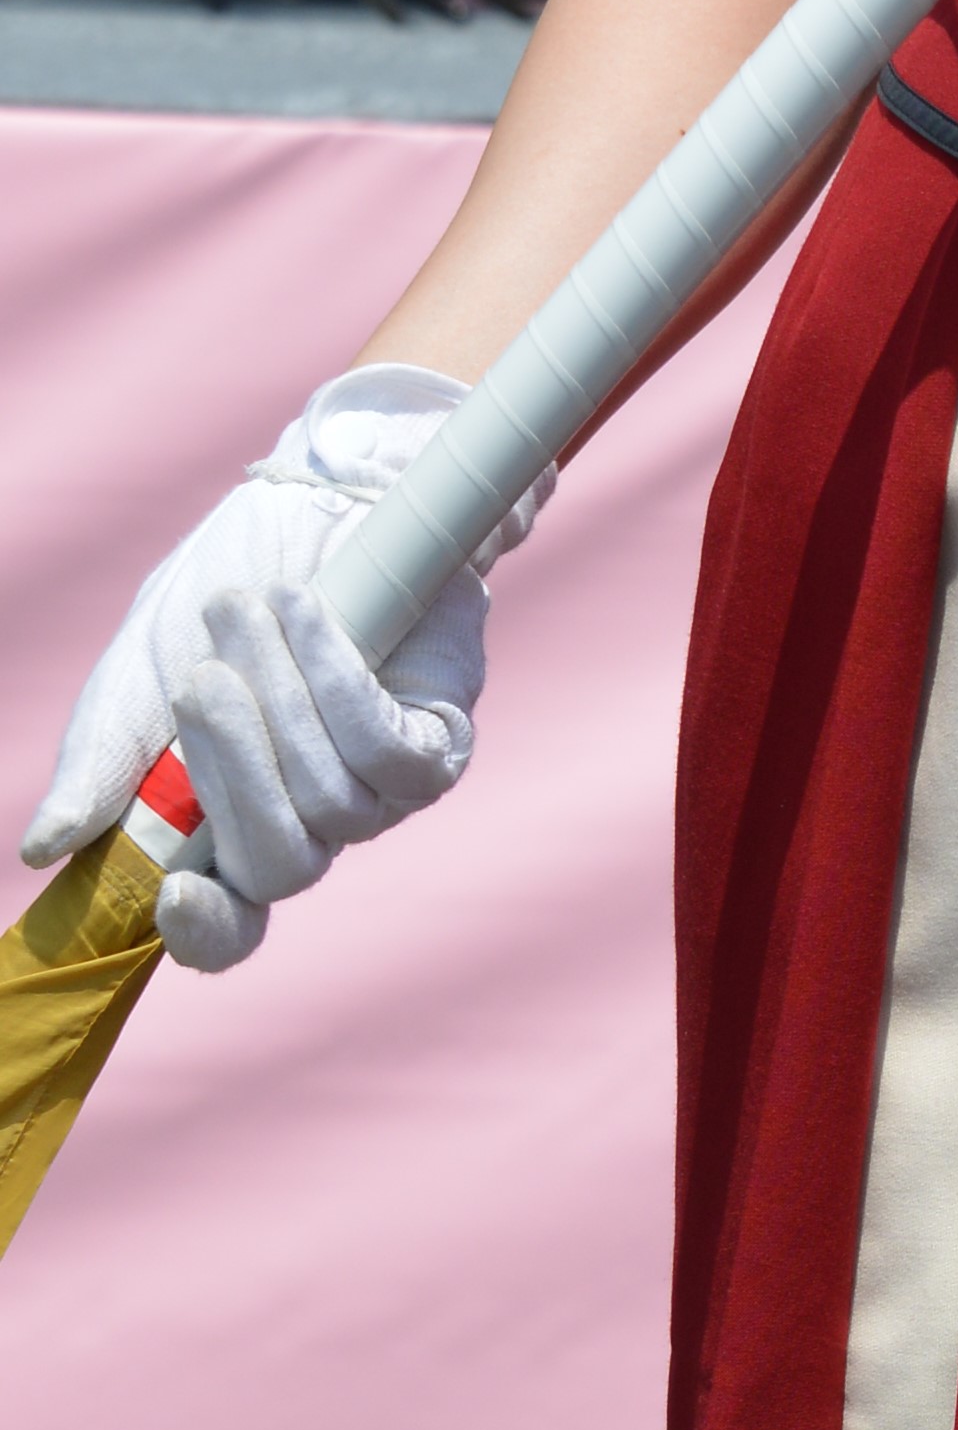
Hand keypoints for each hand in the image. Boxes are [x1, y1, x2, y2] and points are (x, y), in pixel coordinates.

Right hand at [23, 365, 547, 974]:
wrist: (316, 499)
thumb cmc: (225, 587)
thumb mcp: (141, 666)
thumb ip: (103, 757)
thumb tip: (44, 849)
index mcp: (228, 825)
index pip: (228, 925)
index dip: (206, 930)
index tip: (173, 893)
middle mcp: (310, 825)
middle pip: (278, 869)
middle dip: (233, 773)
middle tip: (203, 679)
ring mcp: (381, 794)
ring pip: (331, 802)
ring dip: (280, 697)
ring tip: (247, 610)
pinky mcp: (439, 744)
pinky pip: (387, 753)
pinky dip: (335, 681)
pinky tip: (305, 613)